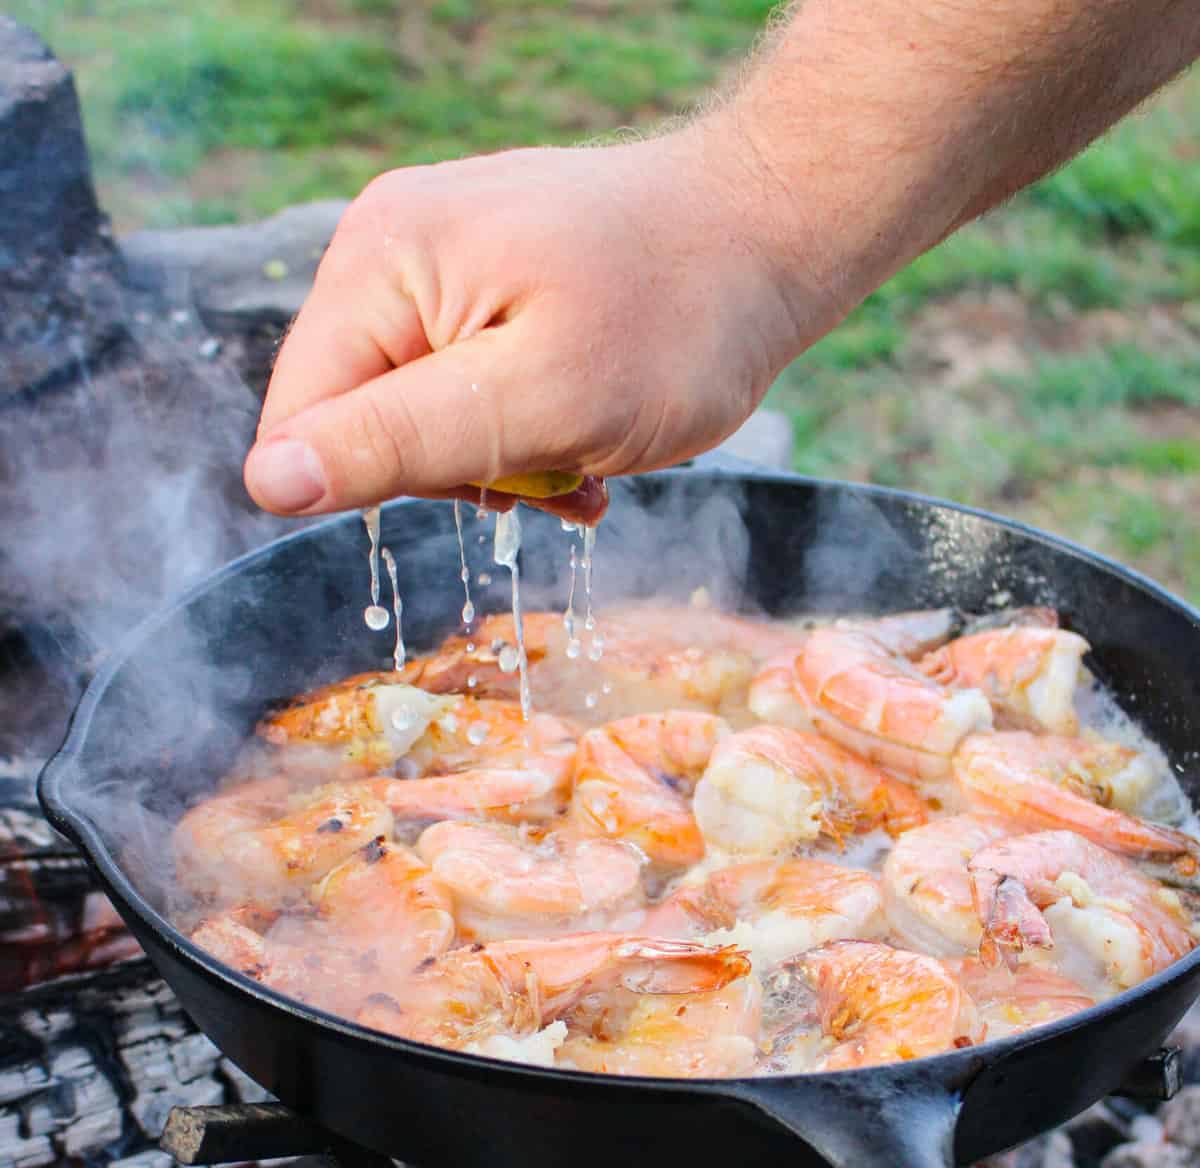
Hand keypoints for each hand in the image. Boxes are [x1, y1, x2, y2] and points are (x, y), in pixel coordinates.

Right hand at [243, 131, 829, 524]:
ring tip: (585, 457)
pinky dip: (525, 432)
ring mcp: (437, 263)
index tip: (491, 478)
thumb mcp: (537, 403)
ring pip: (420, 417)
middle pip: (359, 422)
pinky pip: (466, 388)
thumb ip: (398, 442)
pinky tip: (587, 437)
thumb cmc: (675, 322)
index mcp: (381, 262)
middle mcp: (390, 250)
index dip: (382, 481)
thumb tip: (265, 484)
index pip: (302, 420)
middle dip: (456, 473)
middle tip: (556, 469)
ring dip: (501, 463)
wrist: (775, 236)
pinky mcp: (483, 282)